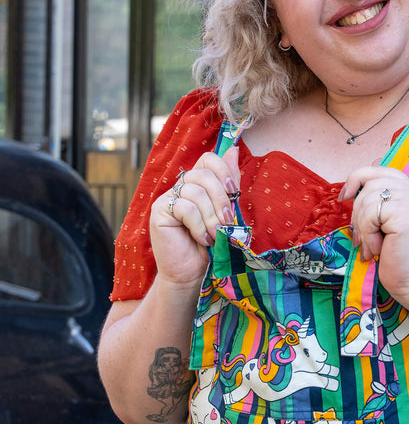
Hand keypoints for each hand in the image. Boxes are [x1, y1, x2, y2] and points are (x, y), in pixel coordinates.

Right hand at [149, 146, 240, 288]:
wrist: (192, 274)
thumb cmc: (211, 246)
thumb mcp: (226, 213)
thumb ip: (228, 185)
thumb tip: (234, 149)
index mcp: (198, 184)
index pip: (208, 159)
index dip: (224, 171)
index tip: (234, 192)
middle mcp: (181, 187)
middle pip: (203, 174)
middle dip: (221, 199)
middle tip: (228, 222)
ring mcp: (168, 198)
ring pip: (195, 192)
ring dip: (211, 217)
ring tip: (215, 236)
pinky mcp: (159, 212)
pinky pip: (185, 208)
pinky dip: (199, 225)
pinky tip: (201, 239)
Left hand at [338, 166, 408, 298]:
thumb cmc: (399, 257)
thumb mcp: (387, 223)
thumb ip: (378, 201)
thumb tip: (353, 184)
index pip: (381, 169)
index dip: (357, 178)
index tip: (344, 196)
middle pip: (370, 182)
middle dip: (357, 210)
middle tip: (362, 236)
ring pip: (368, 199)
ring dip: (363, 226)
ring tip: (371, 245)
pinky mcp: (406, 215)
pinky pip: (371, 214)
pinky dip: (368, 234)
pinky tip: (378, 248)